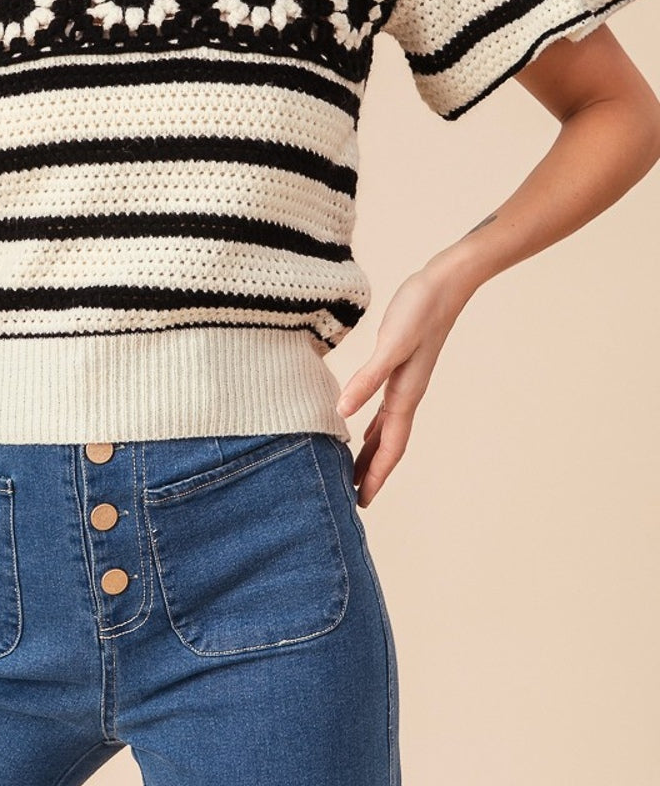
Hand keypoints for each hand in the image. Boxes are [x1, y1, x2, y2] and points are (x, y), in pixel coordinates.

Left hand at [335, 262, 470, 506]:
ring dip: (370, 450)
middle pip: (387, 443)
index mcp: (405, 394)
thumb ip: (367, 379)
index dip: (376, 474)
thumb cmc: (419, 310)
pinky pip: (383, 405)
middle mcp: (406, 393)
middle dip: (372, 470)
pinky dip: (370, 421)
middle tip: (354, 497)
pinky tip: (357, 419)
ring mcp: (405, 380)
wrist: (443, 283)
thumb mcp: (390, 345)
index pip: (390, 446)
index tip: (362, 502)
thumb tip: (342, 412)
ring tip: (353, 469)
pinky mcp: (400, 364)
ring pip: (385, 426)